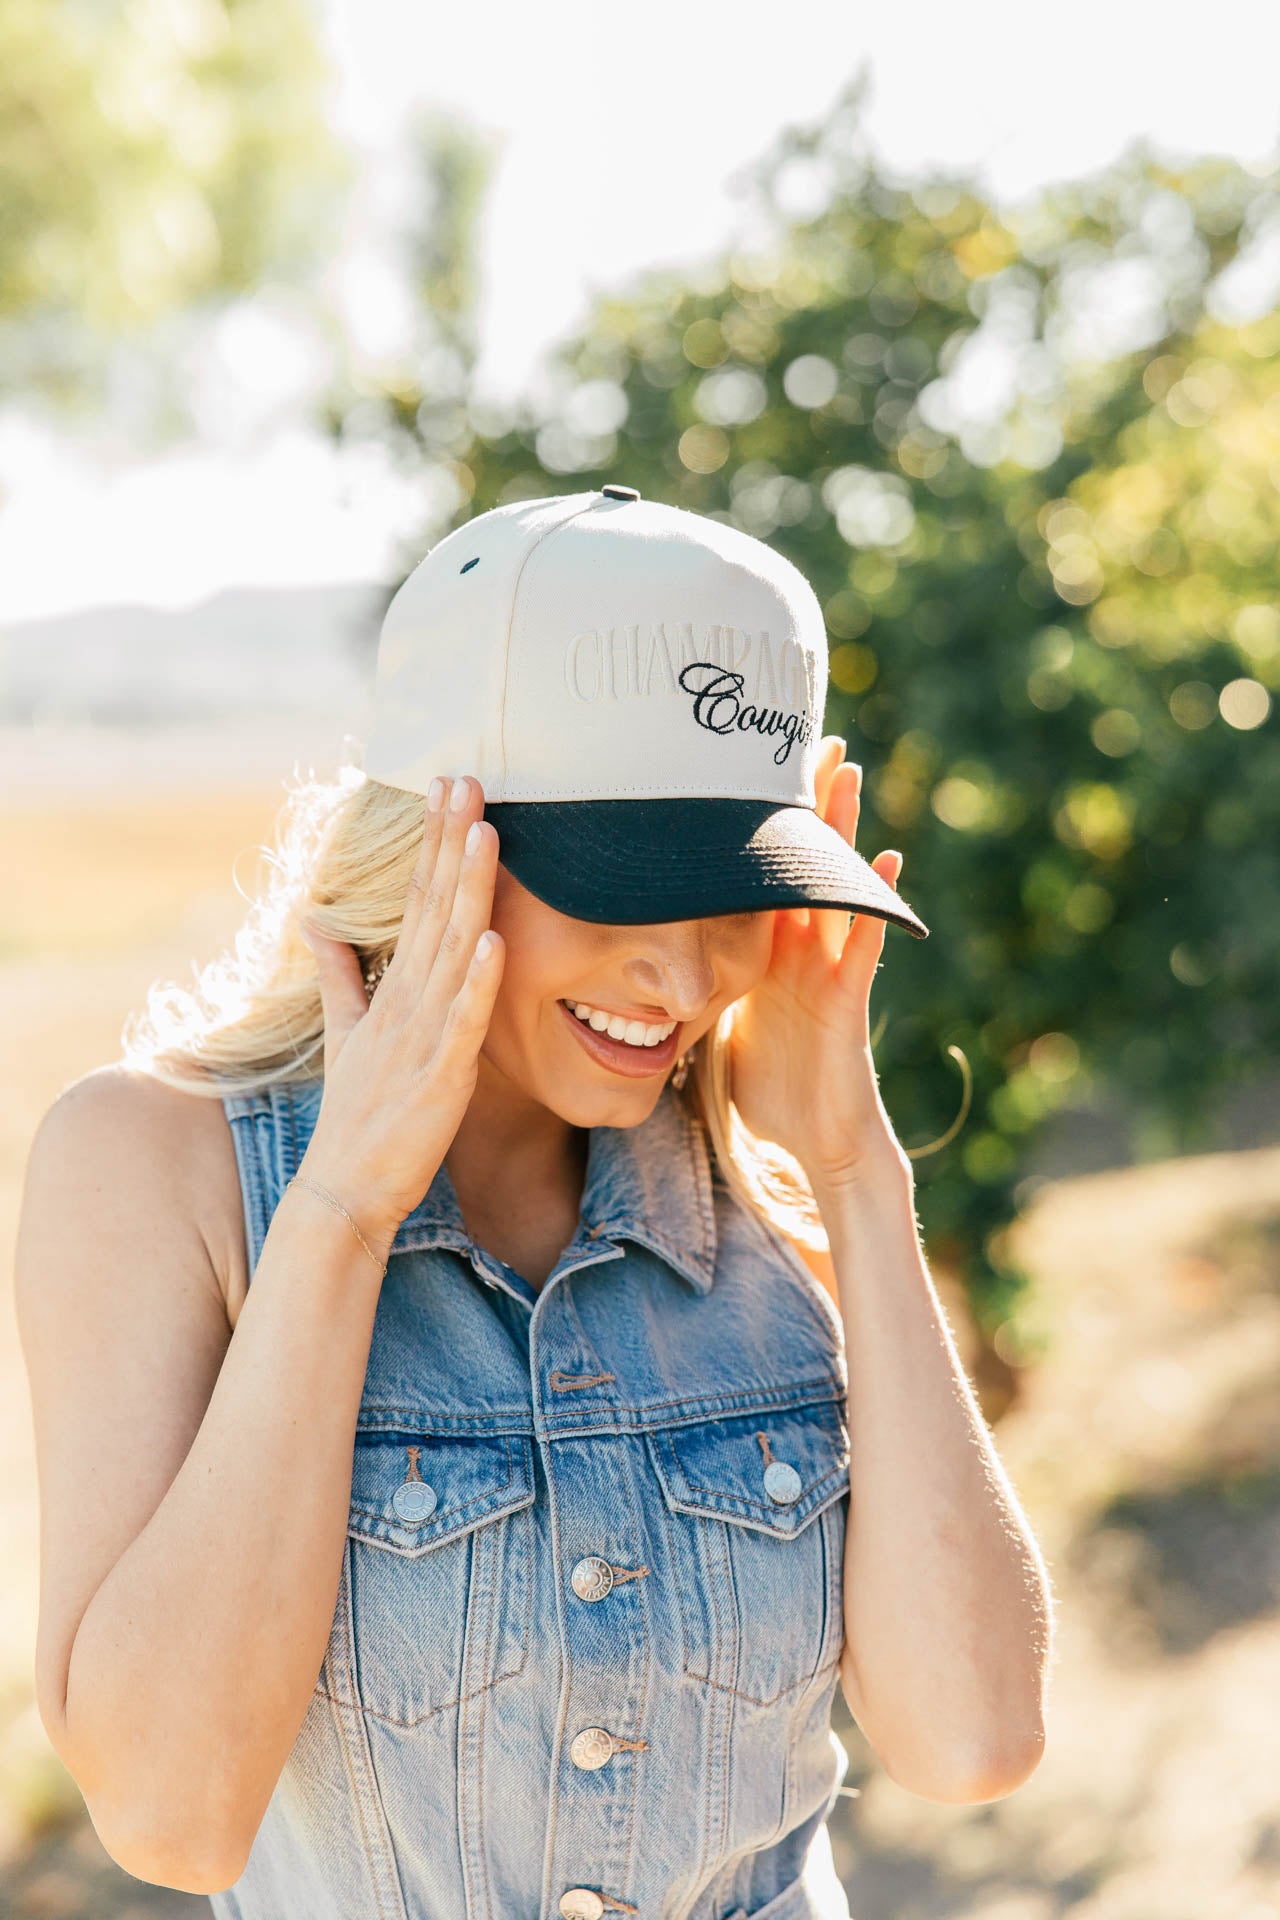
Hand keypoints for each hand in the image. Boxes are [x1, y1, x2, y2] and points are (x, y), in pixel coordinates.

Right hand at [295, 774, 504, 1252]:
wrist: (345, 1189)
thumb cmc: (356, 1113)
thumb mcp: (346, 1033)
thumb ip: (339, 975)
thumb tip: (317, 922)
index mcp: (394, 987)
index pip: (418, 898)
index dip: (436, 842)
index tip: (449, 785)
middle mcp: (406, 999)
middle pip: (434, 906)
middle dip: (450, 841)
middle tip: (466, 778)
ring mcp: (422, 1034)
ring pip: (451, 949)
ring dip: (468, 890)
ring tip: (485, 833)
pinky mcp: (441, 1074)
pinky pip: (462, 1021)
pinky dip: (477, 982)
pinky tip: (495, 941)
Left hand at [728, 735, 910, 1197]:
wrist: (811, 1144)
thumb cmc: (767, 1091)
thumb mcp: (714, 1028)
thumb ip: (689, 992)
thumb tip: (631, 970)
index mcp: (764, 954)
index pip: (757, 875)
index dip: (752, 827)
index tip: (739, 772)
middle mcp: (799, 952)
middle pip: (799, 864)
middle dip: (804, 804)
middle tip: (806, 738)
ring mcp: (827, 971)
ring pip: (834, 887)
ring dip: (841, 832)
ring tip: (846, 771)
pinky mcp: (847, 1000)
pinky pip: (863, 944)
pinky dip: (875, 904)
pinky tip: (886, 864)